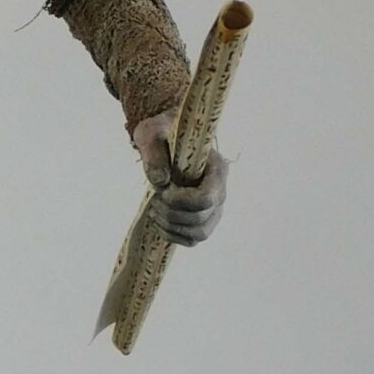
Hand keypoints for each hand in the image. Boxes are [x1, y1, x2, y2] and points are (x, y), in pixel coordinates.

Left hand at [130, 112, 226, 247]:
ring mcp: (213, 208)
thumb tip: (160, 182)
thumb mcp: (153, 134)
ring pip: (199, 233)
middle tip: (155, 198)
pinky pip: (192, 240)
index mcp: (216, 167)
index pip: (208, 197)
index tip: (164, 190)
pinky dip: (173, 236)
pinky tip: (158, 221)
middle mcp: (220, 190)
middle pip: (201, 219)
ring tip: (155, 209)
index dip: (182, 201)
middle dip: (171, 213)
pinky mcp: (202, 219)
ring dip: (171, 227)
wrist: (164, 140)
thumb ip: (154, 154)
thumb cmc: (161, 134)